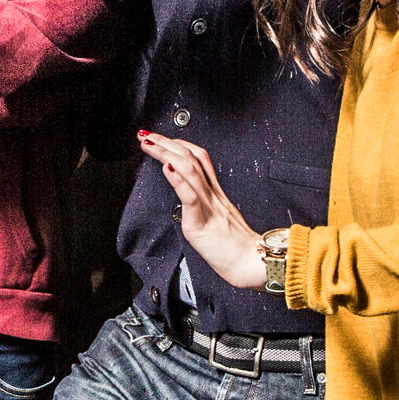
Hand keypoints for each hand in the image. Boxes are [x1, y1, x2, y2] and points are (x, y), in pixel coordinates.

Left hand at [136, 131, 267, 287]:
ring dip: (165, 154)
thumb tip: (191, 198)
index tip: (163, 137)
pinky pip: (190, 198)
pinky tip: (167, 168)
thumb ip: (207, 206)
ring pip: (189, 171)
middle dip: (166, 144)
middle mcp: (213, 196)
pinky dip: (177, 180)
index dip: (180, 144)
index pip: (199, 159)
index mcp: (217, 195)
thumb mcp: (222, 219)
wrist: (252, 264)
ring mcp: (208, 208)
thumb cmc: (238, 249)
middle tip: (147, 135)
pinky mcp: (201, 225)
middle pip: (190, 159)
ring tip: (149, 144)